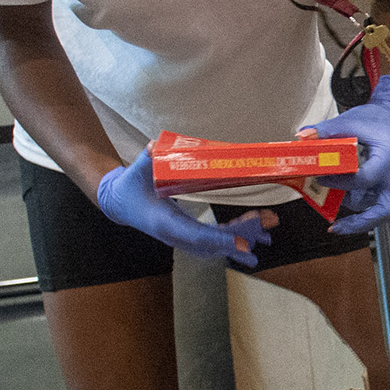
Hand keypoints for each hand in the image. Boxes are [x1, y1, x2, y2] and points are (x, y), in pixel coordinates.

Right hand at [95, 151, 273, 267]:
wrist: (120, 204)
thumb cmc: (130, 187)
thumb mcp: (138, 171)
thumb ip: (147, 159)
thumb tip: (154, 146)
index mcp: (165, 224)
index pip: (195, 235)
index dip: (219, 240)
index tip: (241, 243)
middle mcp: (177, 236)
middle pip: (215, 243)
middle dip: (242, 236)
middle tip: (267, 226)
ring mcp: (184, 238)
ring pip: (219, 243)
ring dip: (245, 234)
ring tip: (270, 223)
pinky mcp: (189, 235)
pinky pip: (216, 238)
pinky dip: (237, 232)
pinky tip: (256, 226)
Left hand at [301, 74, 389, 237]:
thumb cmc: (378, 120)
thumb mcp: (350, 121)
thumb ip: (326, 130)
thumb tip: (303, 136)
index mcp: (389, 157)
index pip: (366, 178)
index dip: (341, 182)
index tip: (322, 177)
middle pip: (383, 210)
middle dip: (359, 222)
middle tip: (336, 227)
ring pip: (376, 209)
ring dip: (353, 211)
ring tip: (329, 204)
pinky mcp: (386, 188)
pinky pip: (374, 203)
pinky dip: (358, 208)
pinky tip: (340, 207)